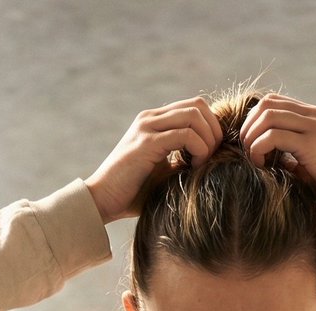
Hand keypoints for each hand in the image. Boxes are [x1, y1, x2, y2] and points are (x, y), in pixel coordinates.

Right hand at [86, 97, 221, 223]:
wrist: (102, 200)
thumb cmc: (132, 193)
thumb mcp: (164, 172)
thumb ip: (181, 160)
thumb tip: (211, 161)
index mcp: (154, 121)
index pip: (194, 107)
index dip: (211, 127)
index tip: (210, 155)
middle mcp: (150, 118)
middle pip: (198, 105)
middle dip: (214, 131)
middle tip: (212, 158)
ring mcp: (147, 127)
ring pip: (194, 115)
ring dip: (207, 140)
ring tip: (202, 163)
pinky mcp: (146, 143)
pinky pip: (185, 134)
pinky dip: (198, 149)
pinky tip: (193, 168)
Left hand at [240, 95, 315, 220]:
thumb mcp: (309, 167)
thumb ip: (290, 157)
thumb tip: (264, 158)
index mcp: (314, 117)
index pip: (273, 103)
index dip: (254, 123)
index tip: (252, 150)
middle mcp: (314, 116)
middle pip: (265, 104)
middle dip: (248, 129)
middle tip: (248, 155)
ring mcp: (314, 127)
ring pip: (266, 115)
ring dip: (251, 138)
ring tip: (254, 161)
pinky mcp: (312, 144)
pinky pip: (273, 136)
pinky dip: (259, 149)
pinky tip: (263, 167)